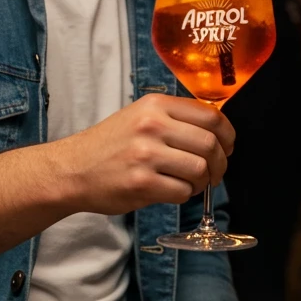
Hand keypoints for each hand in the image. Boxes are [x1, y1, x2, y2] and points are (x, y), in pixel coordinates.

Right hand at [53, 94, 234, 214]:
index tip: (228, 146)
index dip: (228, 134)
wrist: (72, 169)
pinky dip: (184, 195)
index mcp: (156, 105)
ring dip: (203, 182)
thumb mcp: (140, 116)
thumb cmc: (109, 144)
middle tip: (216, 172)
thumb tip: (216, 129)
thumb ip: (175, 118)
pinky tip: (173, 191)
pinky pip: (182, 192)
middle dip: (220, 163)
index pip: (210, 116)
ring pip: (199, 169)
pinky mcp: (141, 183)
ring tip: (192, 183)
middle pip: (210, 144)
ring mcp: (146, 155)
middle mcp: (152, 125)